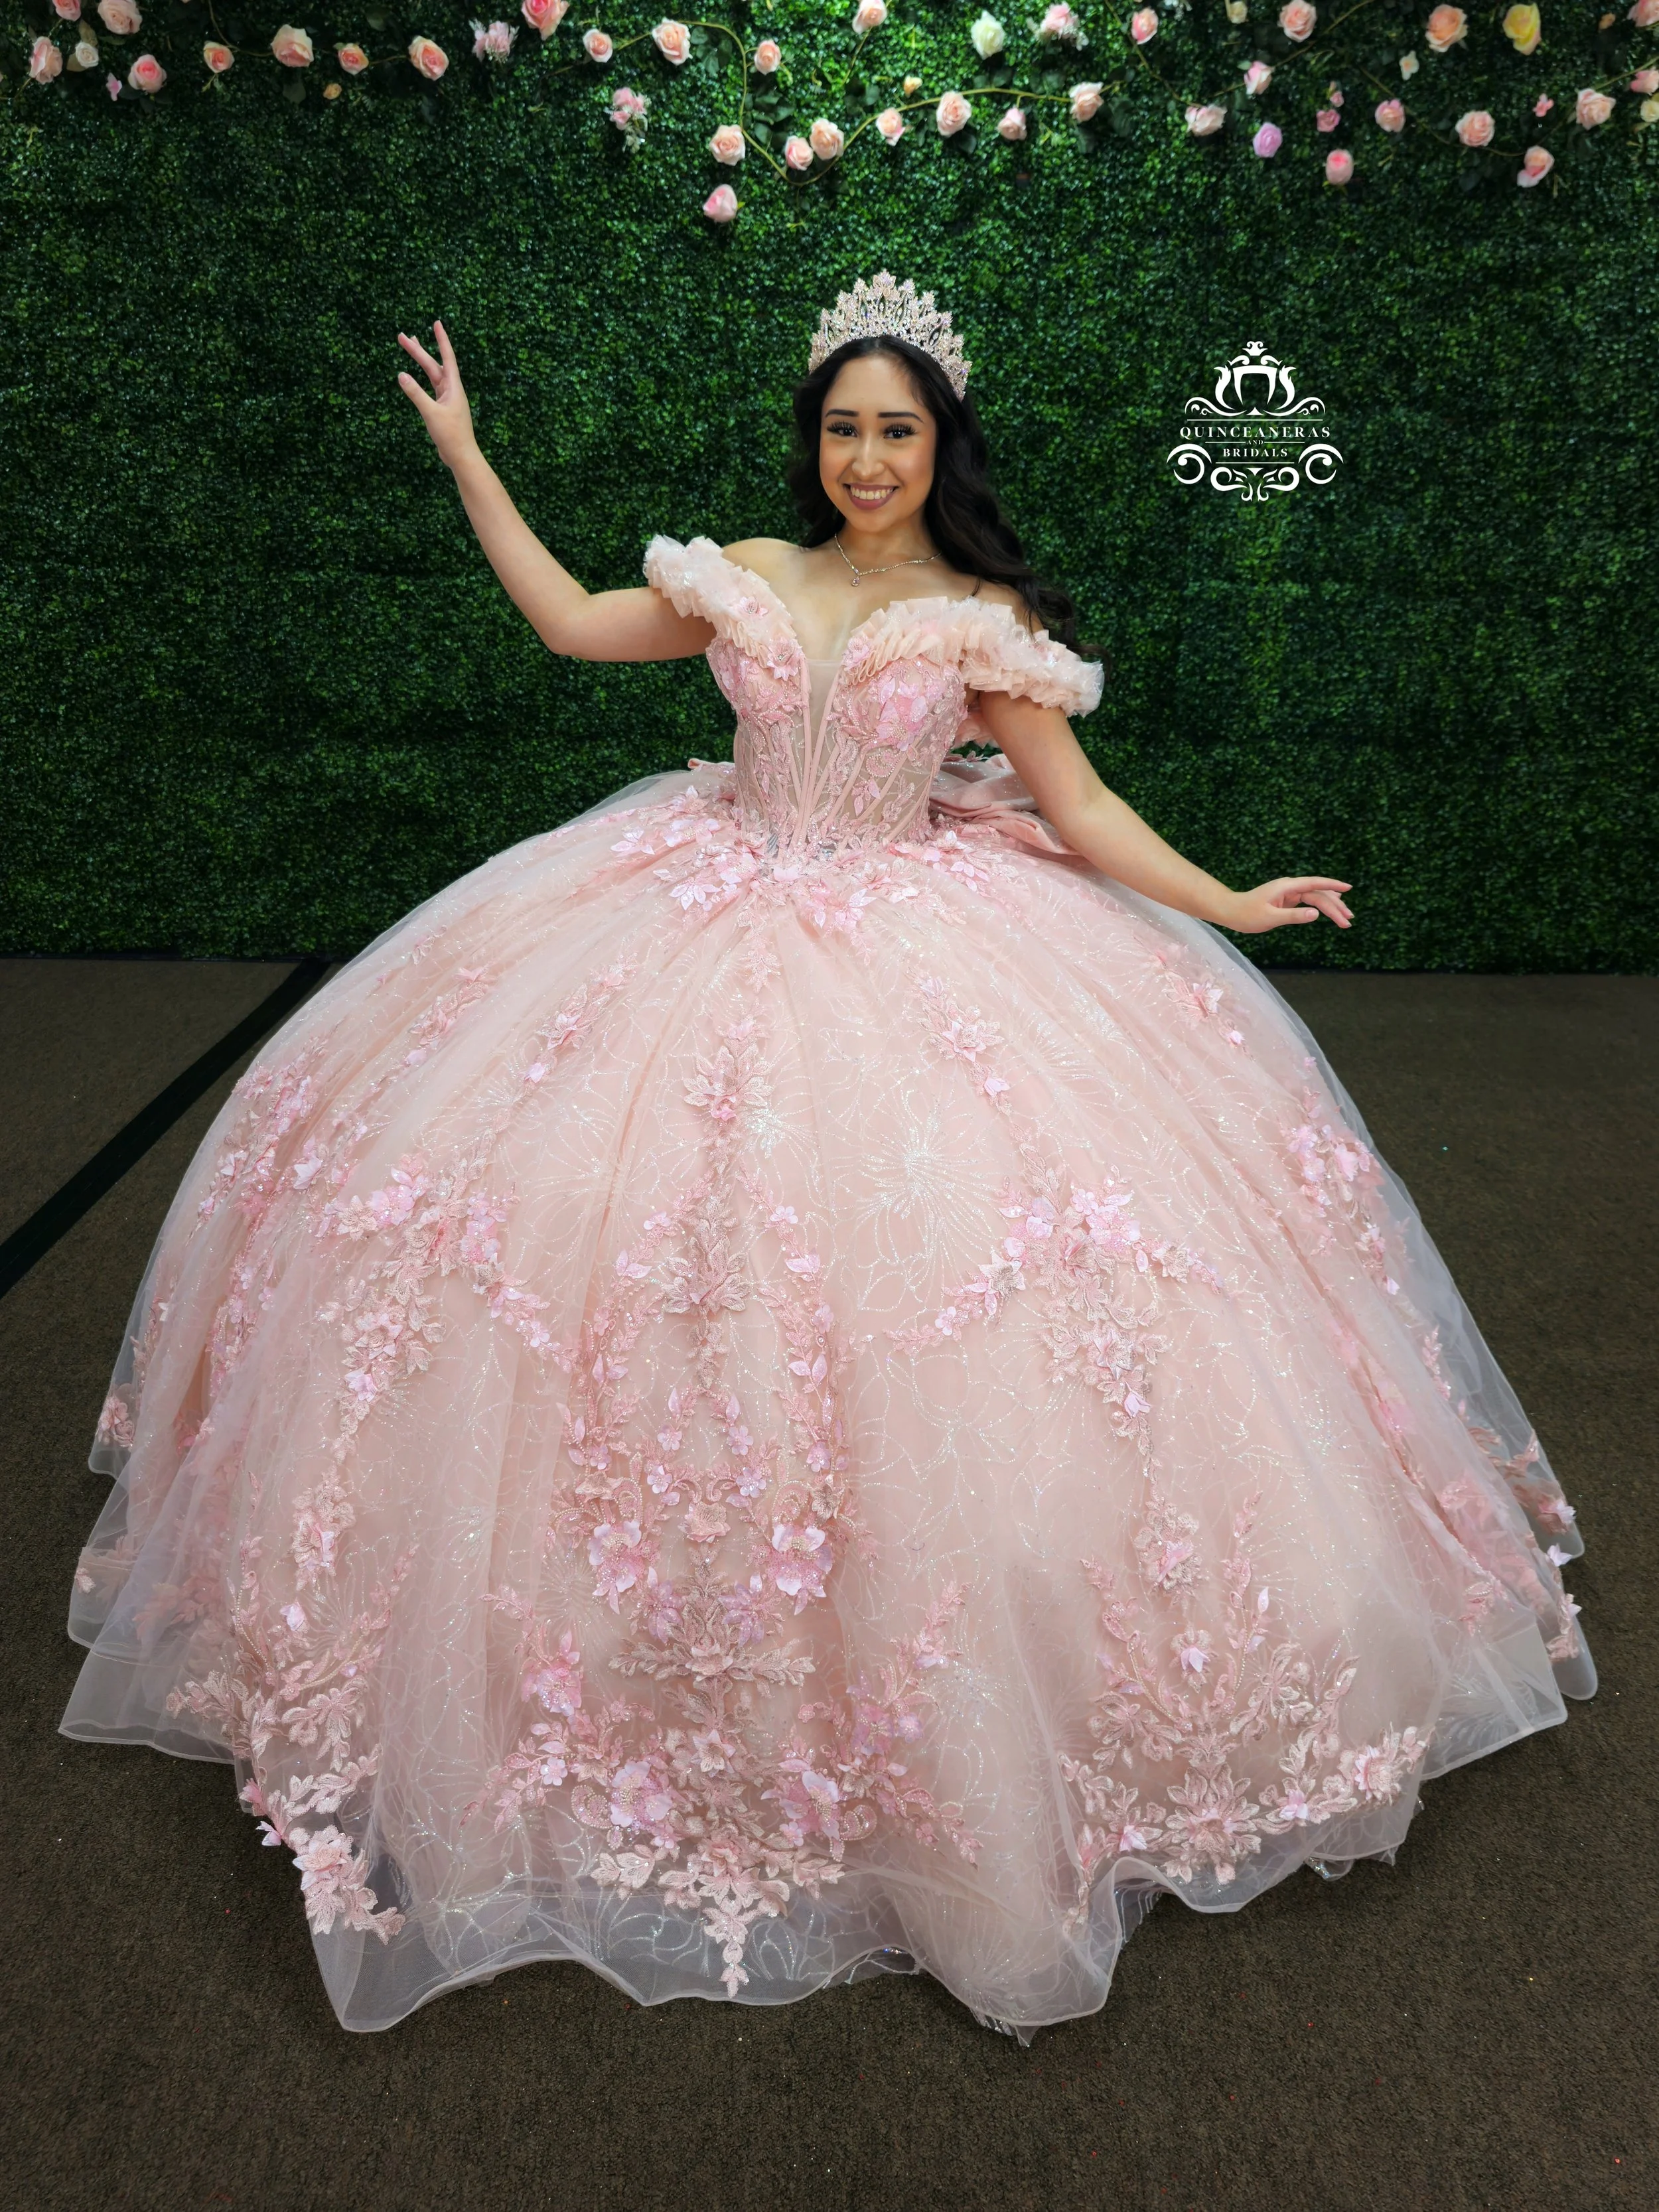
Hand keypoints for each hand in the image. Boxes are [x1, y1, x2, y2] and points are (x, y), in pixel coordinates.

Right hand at [396, 319, 478, 469]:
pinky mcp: (442, 408)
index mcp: (453, 387)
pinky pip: (430, 387)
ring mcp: (447, 398)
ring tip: (410, 345)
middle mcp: (451, 390)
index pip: (447, 357)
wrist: (461, 456)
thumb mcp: (431, 413)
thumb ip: (415, 394)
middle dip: (418, 350)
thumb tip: (401, 375)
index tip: (437, 323)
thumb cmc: (450, 436)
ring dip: (420, 361)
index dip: (441, 340)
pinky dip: (421, 379)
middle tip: (402, 336)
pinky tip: (414, 376)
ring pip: (431, 374)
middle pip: (433, 364)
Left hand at [1220, 878, 1353, 932]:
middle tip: (1349, 921)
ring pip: (1315, 898)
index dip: (1332, 885)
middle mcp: (1290, 887)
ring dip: (1331, 908)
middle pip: (1318, 894)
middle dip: (1335, 906)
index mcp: (1286, 887)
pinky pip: (1309, 901)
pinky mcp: (1288, 900)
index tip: (1348, 888)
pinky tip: (1332, 909)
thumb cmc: (1247, 915)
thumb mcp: (1270, 918)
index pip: (1314, 884)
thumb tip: (1316, 914)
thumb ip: (1293, 916)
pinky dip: (1321, 907)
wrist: (1231, 912)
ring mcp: (1290, 893)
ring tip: (1346, 920)